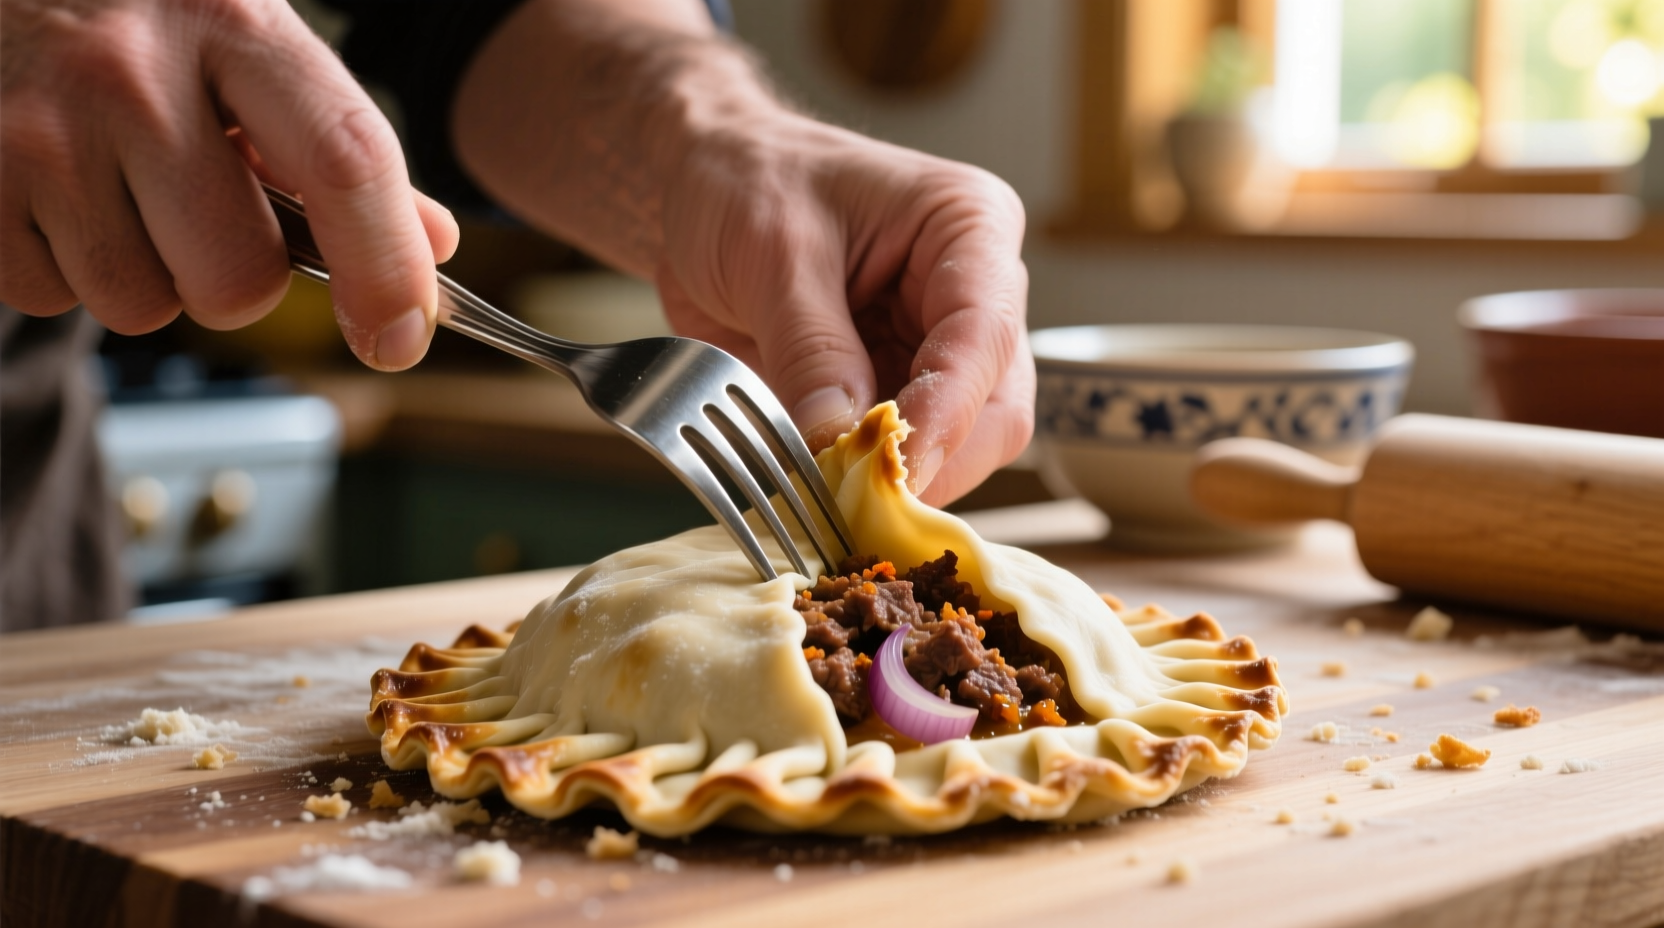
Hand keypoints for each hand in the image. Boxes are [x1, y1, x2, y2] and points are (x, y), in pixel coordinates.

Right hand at [0, 0, 457, 368]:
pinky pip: (50, 297)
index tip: (402, 336)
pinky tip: (52, 190)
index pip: (345, 162)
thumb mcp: (243, 44)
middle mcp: (132, 71)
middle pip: (239, 279)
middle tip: (198, 215)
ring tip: (109, 184)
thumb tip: (431, 243)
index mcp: (233, 23)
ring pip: (142, 304)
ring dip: (141, 274)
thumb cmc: (132, 19)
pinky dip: (58, 267)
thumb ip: (335, 146)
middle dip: (233, 280)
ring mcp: (39, 128)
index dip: (387, 269)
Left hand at [654, 115, 1033, 505]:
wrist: (702, 185)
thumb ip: (810, 349)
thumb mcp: (773, 252)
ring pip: (956, 448)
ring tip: (828, 498)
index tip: (897, 467)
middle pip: (994, 410)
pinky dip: (864, 483)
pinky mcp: (896, 391)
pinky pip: (900, 457)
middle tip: (856, 503)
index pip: (986, 335)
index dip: (948, 411)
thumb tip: (836, 442)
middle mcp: (975, 295)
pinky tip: (819, 489)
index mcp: (970, 228)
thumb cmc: (748, 183)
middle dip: (931, 462)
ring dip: (896, 483)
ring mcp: (938, 350)